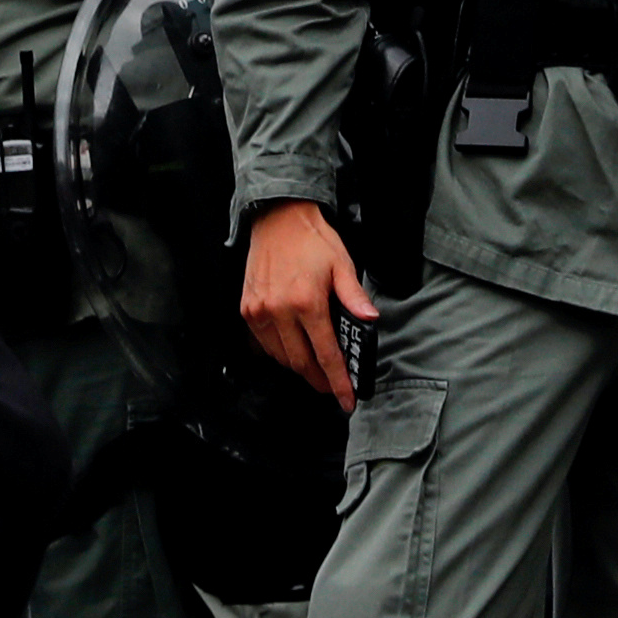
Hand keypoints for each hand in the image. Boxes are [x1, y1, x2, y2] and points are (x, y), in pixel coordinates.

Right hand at [238, 199, 375, 412]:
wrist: (278, 218)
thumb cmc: (312, 240)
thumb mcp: (342, 265)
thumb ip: (354, 297)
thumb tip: (369, 320)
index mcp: (307, 302)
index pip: (326, 355)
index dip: (338, 382)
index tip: (346, 400)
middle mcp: (280, 310)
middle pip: (301, 363)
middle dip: (320, 380)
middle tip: (333, 386)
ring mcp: (260, 311)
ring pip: (281, 357)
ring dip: (300, 366)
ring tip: (316, 366)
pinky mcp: (247, 309)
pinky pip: (265, 344)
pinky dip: (281, 352)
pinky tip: (294, 347)